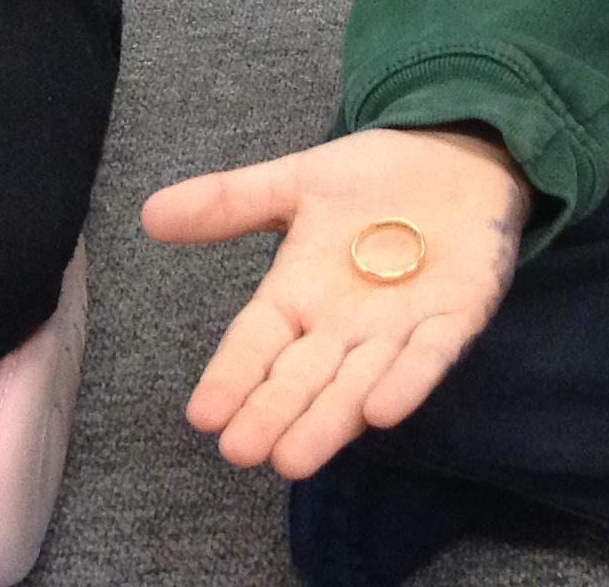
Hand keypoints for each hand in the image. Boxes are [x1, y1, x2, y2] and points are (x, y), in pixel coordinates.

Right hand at [142, 125, 530, 476]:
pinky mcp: (457, 314)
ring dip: (331, 419)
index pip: (257, 342)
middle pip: (303, 376)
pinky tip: (384, 411)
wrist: (459, 150)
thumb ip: (231, 202)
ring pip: (359, 381)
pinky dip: (409, 381)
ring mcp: (401, 326)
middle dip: (275, 413)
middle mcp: (345, 325)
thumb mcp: (299, 181)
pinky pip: (432, 354)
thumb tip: (149, 213)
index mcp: (301, 294)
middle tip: (243, 452)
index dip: (233, 376)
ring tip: (294, 458)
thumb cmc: (376, 176)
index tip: (203, 415)